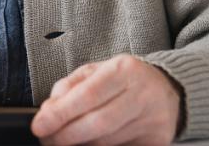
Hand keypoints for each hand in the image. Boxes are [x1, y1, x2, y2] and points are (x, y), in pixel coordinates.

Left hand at [31, 54, 180, 144]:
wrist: (168, 89)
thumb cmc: (122, 80)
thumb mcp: (94, 72)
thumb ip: (68, 88)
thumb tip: (48, 112)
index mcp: (124, 70)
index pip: (88, 95)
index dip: (61, 113)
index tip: (39, 126)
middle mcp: (142, 94)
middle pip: (98, 123)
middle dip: (66, 135)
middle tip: (47, 139)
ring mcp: (153, 120)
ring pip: (107, 142)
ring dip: (79, 144)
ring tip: (63, 140)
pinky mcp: (158, 141)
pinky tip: (86, 144)